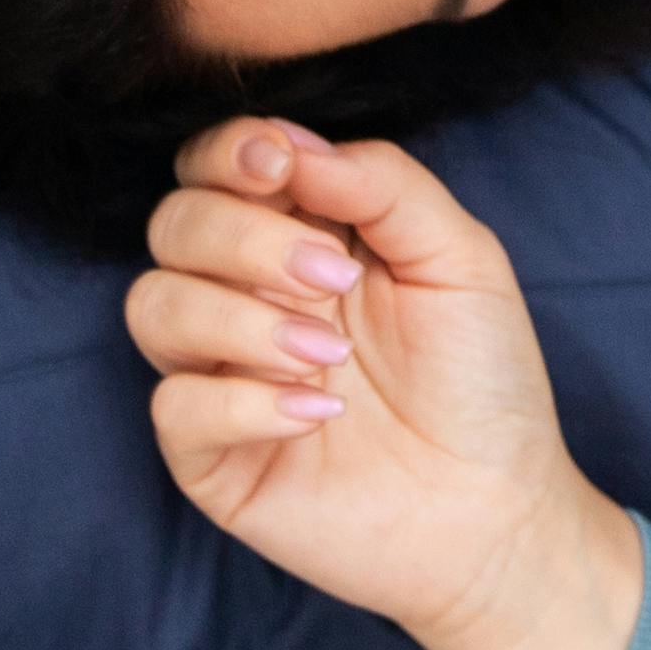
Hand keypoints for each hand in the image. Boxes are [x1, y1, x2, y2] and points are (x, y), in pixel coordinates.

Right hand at [130, 121, 644, 649]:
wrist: (497, 507)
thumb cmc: (481, 379)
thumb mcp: (459, 256)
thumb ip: (381, 183)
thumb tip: (292, 142)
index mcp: (298, 235)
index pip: (214, 167)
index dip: (228, 152)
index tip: (278, 166)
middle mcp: (244, 295)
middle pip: (173, 225)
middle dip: (244, 237)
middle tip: (331, 279)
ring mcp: (221, 374)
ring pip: (152, 306)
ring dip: (238, 317)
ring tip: (327, 354)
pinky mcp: (211, 456)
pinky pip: (175, 406)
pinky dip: (242, 400)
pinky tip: (318, 414)